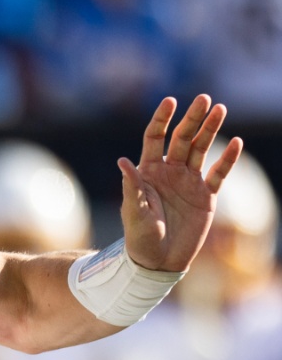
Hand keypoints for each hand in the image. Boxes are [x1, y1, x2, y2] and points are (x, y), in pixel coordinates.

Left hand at [119, 94, 241, 271]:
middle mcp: (169, 172)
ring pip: (202, 150)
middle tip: (204, 99)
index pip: (155, 137)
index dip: (162, 119)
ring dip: (211, 130)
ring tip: (220, 109)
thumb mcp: (133, 211)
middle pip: (182, 138)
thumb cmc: (139, 237)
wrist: (158, 261)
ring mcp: (188, 182)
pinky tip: (236, 143)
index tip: (169, 101)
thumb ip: (132, 186)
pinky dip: (227, 159)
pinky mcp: (205, 197)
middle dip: (193, 118)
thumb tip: (122, 160)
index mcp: (148, 171)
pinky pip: (219, 174)